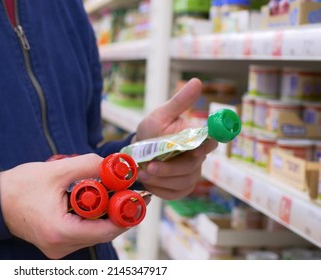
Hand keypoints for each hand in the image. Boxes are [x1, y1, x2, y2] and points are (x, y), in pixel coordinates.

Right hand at [0, 154, 127, 258]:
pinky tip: (95, 201)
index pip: (106, 230)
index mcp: (61, 232)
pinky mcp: (57, 244)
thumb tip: (113, 164)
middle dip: (118, 211)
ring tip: (112, 191)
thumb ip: (87, 165)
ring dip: (105, 214)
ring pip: (94, 233)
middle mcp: (61, 247)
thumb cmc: (19, 187)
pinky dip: (92, 218)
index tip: (138, 196)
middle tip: (129, 190)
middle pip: (103, 233)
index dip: (126, 213)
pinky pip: (83, 233)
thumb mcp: (55, 171)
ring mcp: (58, 248)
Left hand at [134, 78, 217, 199]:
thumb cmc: (151, 131)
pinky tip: (148, 182)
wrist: (136, 152)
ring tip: (142, 172)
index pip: (210, 143)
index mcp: (195, 138)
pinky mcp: (179, 189)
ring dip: (160, 180)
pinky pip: (174, 193)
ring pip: (182, 182)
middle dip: (170, 169)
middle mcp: (196, 158)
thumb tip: (197, 81)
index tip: (195, 150)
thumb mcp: (161, 115)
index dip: (205, 147)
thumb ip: (179, 102)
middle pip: (192, 167)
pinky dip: (159, 189)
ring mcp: (190, 175)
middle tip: (150, 167)